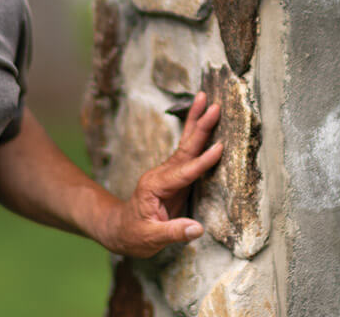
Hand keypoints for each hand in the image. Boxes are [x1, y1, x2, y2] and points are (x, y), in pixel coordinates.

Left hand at [99, 92, 222, 257]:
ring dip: (197, 122)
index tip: (219, 149)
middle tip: (213, 105)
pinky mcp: (175, 176)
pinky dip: (197, 135)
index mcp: (155, 186)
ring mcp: (168, 173)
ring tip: (206, 100)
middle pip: (185, 148)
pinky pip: (189, 153)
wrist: (120, 230)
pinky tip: (204, 121)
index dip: (202, 162)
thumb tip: (198, 229)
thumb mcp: (149, 238)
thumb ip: (173, 232)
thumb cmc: (133, 235)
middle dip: (199, 126)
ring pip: (187, 144)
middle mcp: (162, 174)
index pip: (183, 173)